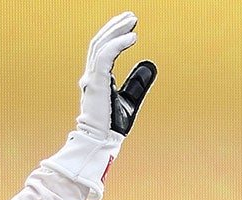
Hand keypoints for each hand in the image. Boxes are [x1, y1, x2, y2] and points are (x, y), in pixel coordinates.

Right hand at [79, 12, 156, 135]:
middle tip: (131, 16)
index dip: (115, 35)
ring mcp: (91, 78)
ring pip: (101, 45)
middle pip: (100, 42)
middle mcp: (91, 75)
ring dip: (117, 31)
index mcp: (97, 78)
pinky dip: (118, 44)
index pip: (103, 49)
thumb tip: (150, 64)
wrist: (100, 141)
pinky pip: (105, 56)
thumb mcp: (130, 100)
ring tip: (132, 22)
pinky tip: (132, 38)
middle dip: (115, 27)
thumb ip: (137, 83)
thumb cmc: (112, 126)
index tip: (130, 26)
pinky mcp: (95, 83)